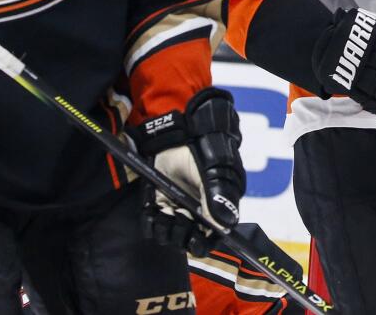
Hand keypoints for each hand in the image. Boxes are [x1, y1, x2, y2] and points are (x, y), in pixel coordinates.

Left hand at [132, 88, 244, 256]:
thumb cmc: (202, 150)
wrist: (178, 133)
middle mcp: (196, 213)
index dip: (205, 242)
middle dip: (184, 235)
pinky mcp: (158, 202)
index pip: (212, 238)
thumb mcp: (211, 173)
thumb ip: (216, 199)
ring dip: (167, 230)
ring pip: (170, 235)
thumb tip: (224, 225)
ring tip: (167, 212)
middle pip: (189, 241)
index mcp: (215, 208)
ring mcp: (176, 208)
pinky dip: (151, 222)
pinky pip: (152, 223)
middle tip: (180, 215)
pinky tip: (154, 211)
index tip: (197, 237)